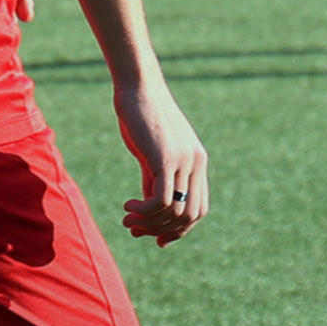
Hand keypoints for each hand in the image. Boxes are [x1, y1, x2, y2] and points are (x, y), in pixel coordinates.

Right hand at [114, 75, 208, 244]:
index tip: (156, 237)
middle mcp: (196, 163)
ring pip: (175, 211)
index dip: (180, 230)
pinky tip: (128, 208)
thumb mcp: (152, 152)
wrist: (138, 88)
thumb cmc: (142, 117)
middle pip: (189, 216)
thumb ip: (155, 178)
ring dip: (149, 223)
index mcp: (198, 162)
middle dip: (162, 231)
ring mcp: (183, 161)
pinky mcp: (165, 158)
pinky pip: (161, 200)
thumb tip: (151, 206)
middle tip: (135, 230)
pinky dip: (144, 212)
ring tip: (127, 221)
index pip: (199, 209)